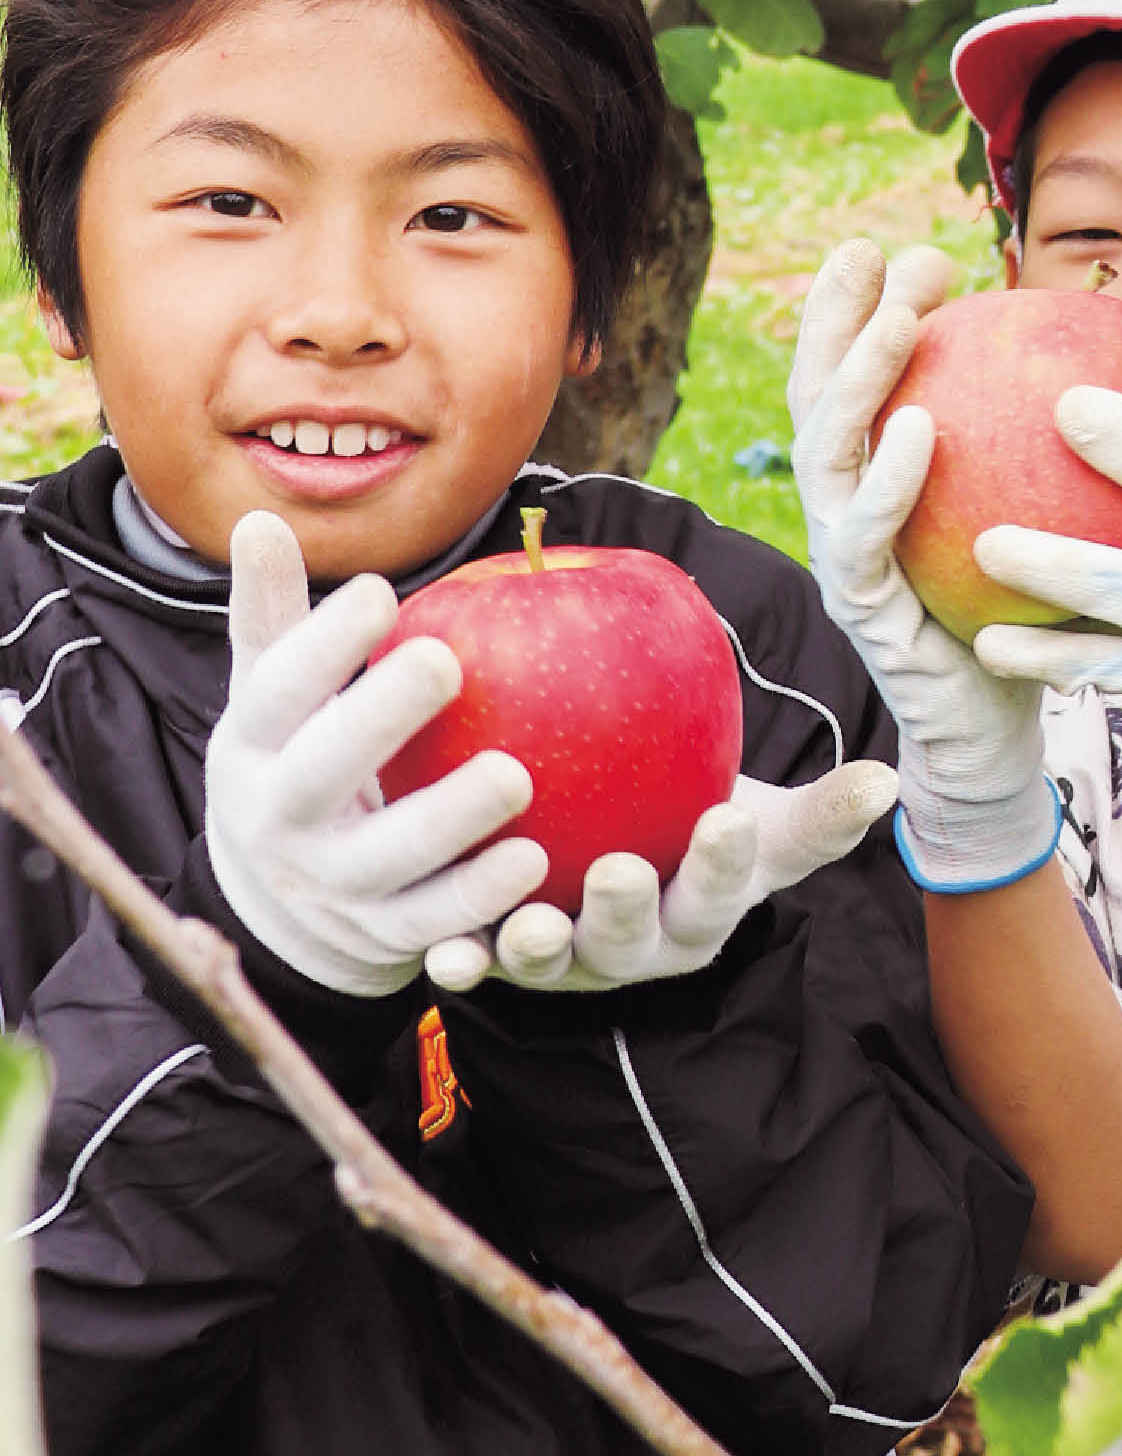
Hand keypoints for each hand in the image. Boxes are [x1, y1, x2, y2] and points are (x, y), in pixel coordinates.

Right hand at [203, 510, 549, 997]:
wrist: (278, 902)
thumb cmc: (295, 754)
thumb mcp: (272, 690)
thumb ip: (273, 613)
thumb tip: (261, 517)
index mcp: (250, 747)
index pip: (275, 691)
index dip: (322, 644)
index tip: (384, 592)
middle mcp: (278, 820)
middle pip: (319, 775)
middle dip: (378, 720)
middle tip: (446, 662)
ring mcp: (330, 886)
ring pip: (385, 862)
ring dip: (449, 823)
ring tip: (516, 776)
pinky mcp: (384, 937)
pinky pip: (432, 924)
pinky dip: (479, 903)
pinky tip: (536, 863)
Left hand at [422, 763, 896, 991]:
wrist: (631, 862)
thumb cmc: (701, 830)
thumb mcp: (766, 828)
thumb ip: (823, 812)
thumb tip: (886, 779)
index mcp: (703, 913)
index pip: (722, 888)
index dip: (724, 862)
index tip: (724, 820)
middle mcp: (636, 948)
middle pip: (633, 937)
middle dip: (625, 911)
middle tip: (620, 872)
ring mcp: (567, 959)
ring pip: (554, 962)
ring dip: (535, 948)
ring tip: (525, 924)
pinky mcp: (501, 958)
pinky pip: (477, 964)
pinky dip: (460, 964)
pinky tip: (442, 956)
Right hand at [787, 240, 1059, 892]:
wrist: (1004, 732)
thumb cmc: (1027, 614)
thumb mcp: (1036, 510)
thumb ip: (1039, 442)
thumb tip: (1103, 349)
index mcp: (878, 482)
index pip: (857, 377)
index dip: (862, 308)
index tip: (901, 247)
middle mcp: (845, 513)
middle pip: (818, 397)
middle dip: (839, 317)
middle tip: (880, 252)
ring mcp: (844, 563)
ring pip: (828, 455)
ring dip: (857, 380)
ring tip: (898, 319)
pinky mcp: (864, 614)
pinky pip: (865, 540)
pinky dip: (888, 479)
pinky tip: (921, 427)